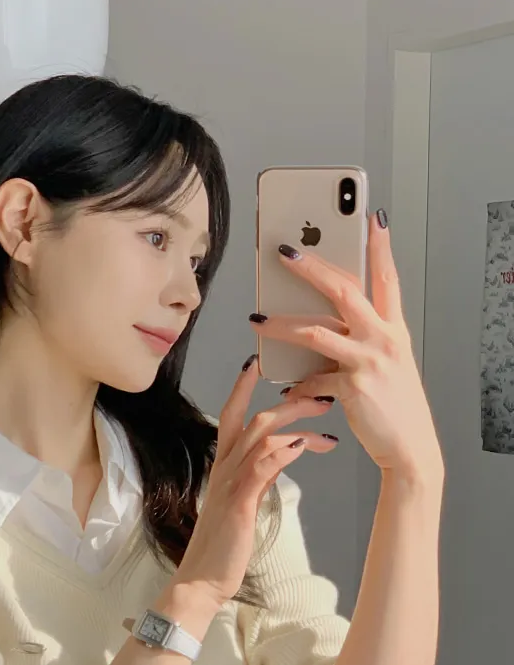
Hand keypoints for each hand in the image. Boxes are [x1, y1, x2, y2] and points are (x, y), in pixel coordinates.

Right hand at [175, 356, 336, 605]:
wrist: (202, 580)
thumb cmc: (223, 546)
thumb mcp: (243, 503)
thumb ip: (259, 475)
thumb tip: (281, 456)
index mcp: (223, 467)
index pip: (231, 415)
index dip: (243, 387)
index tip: (259, 364)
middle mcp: (224, 469)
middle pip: (255, 417)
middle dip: (291, 400)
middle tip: (324, 393)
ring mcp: (230, 484)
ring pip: (262, 435)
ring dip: (298, 422)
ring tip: (328, 423)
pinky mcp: (239, 503)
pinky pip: (262, 466)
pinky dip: (284, 451)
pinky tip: (305, 445)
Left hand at [249, 211, 443, 483]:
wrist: (408, 446)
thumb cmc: (394, 405)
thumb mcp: (387, 363)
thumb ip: (362, 339)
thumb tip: (324, 326)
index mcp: (394, 329)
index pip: (388, 278)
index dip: (380, 247)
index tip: (373, 218)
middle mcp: (384, 338)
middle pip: (344, 291)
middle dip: (313, 268)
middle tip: (285, 251)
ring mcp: (369, 361)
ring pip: (316, 331)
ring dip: (281, 324)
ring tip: (257, 319)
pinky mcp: (353, 387)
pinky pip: (313, 377)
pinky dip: (296, 382)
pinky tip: (285, 385)